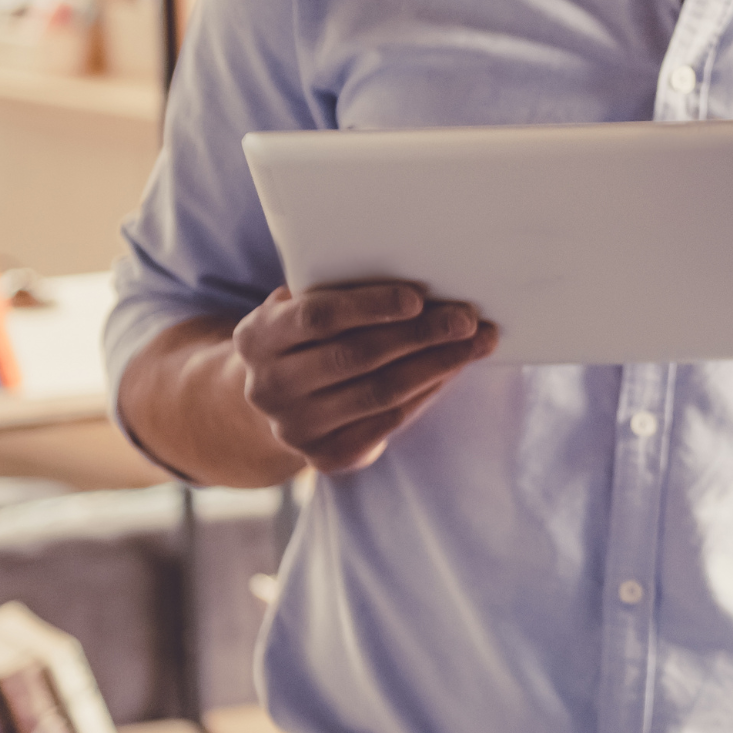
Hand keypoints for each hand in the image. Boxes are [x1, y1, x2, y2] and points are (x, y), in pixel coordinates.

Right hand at [233, 282, 497, 473]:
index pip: (318, 317)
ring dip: (436, 365)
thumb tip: (416, 275)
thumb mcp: (299, 306)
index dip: (369, 306)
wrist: (275, 399)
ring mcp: (295, 428)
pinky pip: (388, 422)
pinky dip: (426, 393)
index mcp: (257, 338)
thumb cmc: (303, 336)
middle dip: (420, 334)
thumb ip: (335, 291)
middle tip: (467, 318)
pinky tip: (452, 371)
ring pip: (380, 393)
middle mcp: (269, 387)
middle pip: (357, 356)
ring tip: (475, 343)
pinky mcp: (325, 457)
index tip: (418, 296)